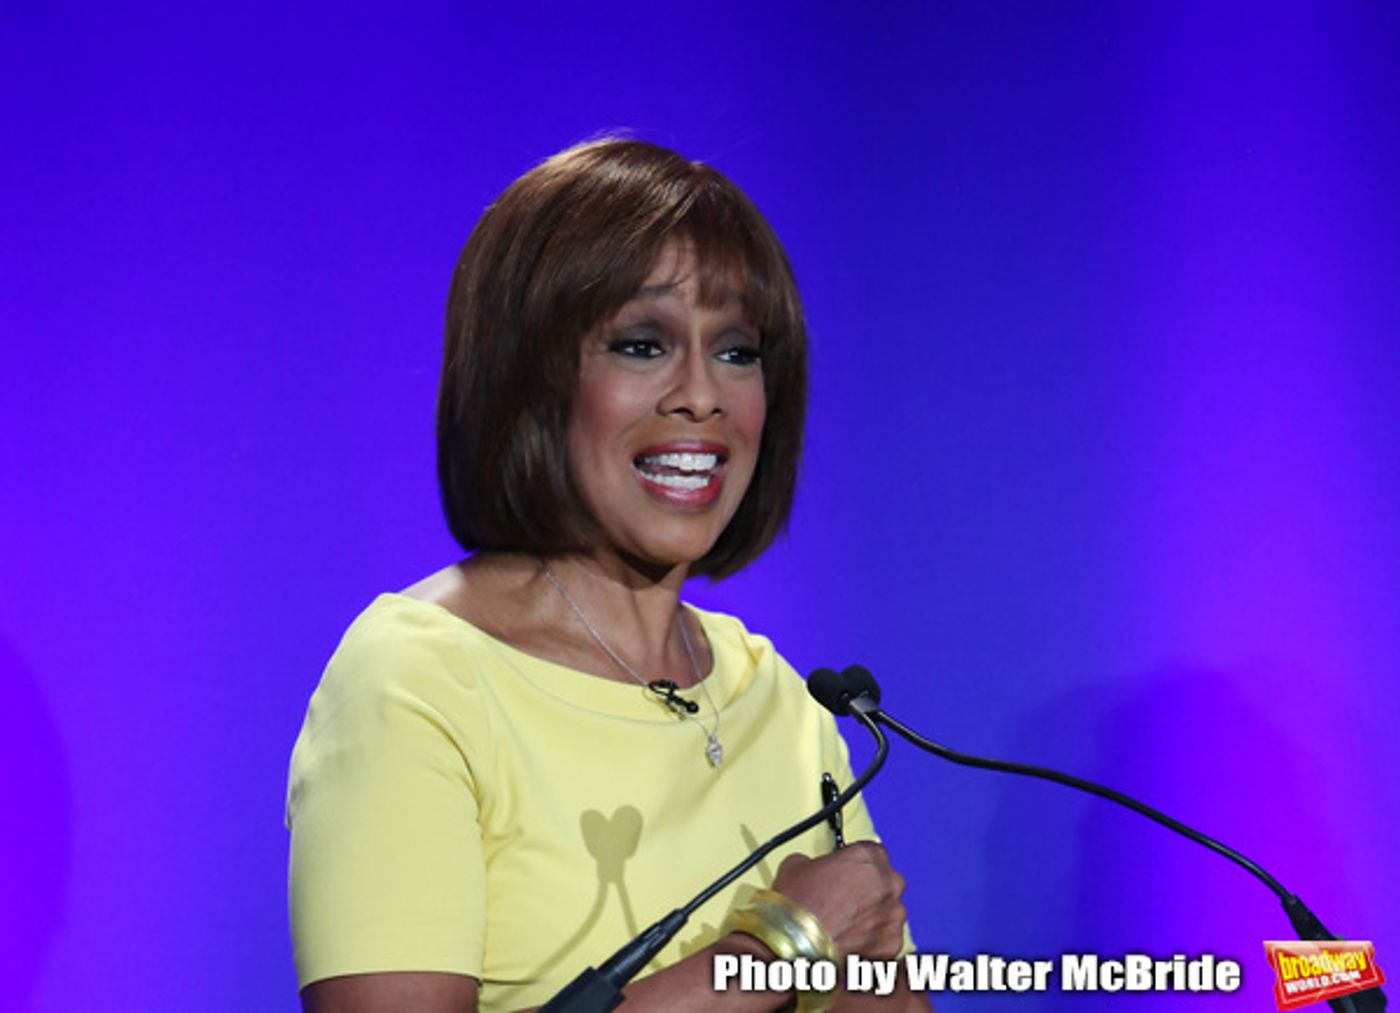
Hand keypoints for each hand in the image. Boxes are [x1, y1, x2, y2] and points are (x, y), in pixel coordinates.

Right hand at [770, 842, 906, 959]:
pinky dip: (875, 942)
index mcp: (869, 856)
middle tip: (845, 900)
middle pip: (885, 881)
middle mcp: (888, 882)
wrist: (797, 942)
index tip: (846, 873)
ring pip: (889, 911)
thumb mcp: (796, 865)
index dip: (856, 864)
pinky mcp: (893, 944)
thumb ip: (815, 862)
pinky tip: (853, 942)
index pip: (872, 853)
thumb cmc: (798, 905)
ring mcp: (894, 914)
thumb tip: (811, 869)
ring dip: (874, 916)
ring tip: (847, 924)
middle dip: (869, 890)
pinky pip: (888, 939)